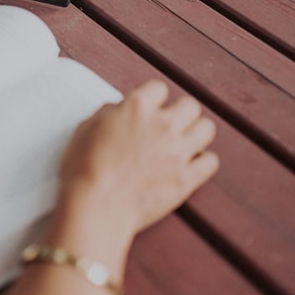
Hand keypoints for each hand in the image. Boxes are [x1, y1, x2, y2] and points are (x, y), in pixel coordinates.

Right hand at [56, 80, 218, 244]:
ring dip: (195, 133)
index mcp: (137, 108)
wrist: (95, 205)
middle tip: (169, 125)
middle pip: (190, 105)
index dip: (152, 98)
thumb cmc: (83, 169)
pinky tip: (188, 166)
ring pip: (206, 128)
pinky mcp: (186, 178)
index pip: (158, 88)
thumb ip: (109, 114)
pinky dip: (202, 162)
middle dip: (180, 113)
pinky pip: (211, 161)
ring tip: (182, 143)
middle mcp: (163, 125)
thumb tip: (120, 113)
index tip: (147, 109)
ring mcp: (178, 151)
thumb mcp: (85, 128)